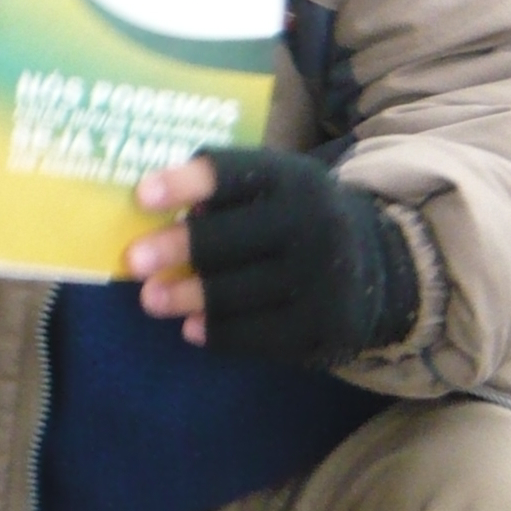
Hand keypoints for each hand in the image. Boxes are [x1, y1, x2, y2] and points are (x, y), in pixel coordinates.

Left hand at [127, 147, 419, 365]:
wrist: (377, 263)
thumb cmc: (296, 216)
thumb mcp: (275, 185)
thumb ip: (226, 191)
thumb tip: (154, 215)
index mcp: (291, 178)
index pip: (230, 174)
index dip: (184, 184)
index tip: (142, 196)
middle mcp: (311, 224)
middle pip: (227, 239)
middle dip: (175, 250)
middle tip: (133, 262)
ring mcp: (322, 279)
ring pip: (236, 293)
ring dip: (186, 296)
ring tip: (150, 299)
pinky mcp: (326, 328)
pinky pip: (259, 336)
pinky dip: (219, 333)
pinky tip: (190, 329)